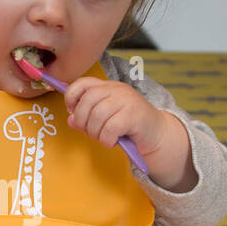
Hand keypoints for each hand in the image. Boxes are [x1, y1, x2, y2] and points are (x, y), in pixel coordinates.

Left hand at [64, 77, 197, 191]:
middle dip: (82, 120)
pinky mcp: (134, 115)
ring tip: (102, 138)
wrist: (156, 134)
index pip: (82, 83)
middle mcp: (117, 89)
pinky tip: (111, 142)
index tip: (72, 112)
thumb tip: (71, 120)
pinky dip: (106, 139)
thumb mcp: (105, 119)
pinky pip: (110, 128)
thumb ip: (87, 117)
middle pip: (87, 100)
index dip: (71, 97)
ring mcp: (127, 101)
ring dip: (95, 132)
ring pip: (97, 115)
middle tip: (88, 132)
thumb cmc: (128, 126)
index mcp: (108, 86)